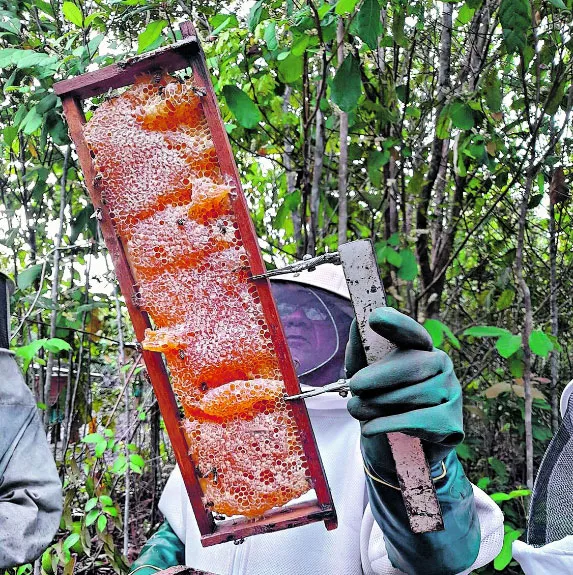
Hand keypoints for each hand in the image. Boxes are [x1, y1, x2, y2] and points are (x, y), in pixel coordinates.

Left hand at [345, 309, 480, 574]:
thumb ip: (361, 348)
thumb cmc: (378, 398)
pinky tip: (370, 428)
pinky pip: (418, 421)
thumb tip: (359, 322)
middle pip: (413, 365)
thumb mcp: (363, 372)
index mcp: (419, 346)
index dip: (396, 324)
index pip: (410, 331)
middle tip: (354, 387)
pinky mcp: (452, 422)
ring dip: (378, 405)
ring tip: (357, 410)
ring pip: (414, 395)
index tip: (375, 318)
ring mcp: (451, 392)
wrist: (393, 445)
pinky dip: (389, 424)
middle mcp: (441, 364)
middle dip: (379, 377)